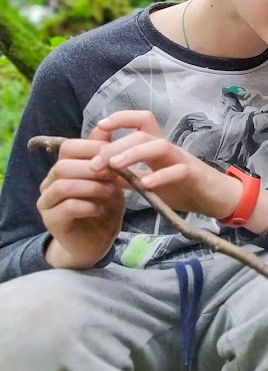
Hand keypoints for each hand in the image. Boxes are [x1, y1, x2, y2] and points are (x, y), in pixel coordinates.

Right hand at [38, 129, 125, 268]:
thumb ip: (107, 158)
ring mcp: (47, 202)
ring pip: (63, 184)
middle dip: (94, 168)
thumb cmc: (104, 209)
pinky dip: (88, 205)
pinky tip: (102, 209)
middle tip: (117, 176)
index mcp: (63, 169)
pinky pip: (67, 207)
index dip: (94, 148)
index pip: (69, 147)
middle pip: (64, 164)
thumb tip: (107, 127)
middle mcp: (50, 183)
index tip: (117, 155)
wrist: (96, 243)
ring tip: (112, 192)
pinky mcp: (51, 221)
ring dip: (92, 186)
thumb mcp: (111, 181)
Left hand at [88, 110, 241, 219]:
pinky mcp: (194, 174)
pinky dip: (160, 177)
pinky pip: (177, 170)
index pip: (141, 121)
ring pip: (158, 146)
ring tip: (114, 167)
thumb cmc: (185, 189)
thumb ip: (131, 178)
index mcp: (158, 148)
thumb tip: (104, 174)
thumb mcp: (152, 183)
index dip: (121, 118)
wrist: (217, 199)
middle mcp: (169, 149)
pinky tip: (145, 185)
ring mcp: (182, 160)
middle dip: (116, 145)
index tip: (101, 126)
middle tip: (95, 163)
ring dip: (133, 154)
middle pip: (142, 134)